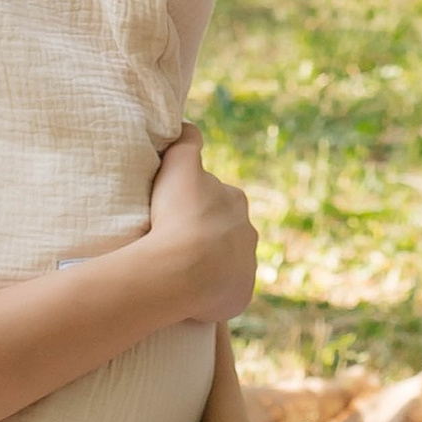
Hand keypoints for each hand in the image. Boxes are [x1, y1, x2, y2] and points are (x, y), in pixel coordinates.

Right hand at [145, 130, 256, 322]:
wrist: (181, 267)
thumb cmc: (177, 214)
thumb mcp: (179, 165)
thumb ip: (186, 141)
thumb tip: (188, 126)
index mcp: (235, 201)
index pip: (216, 199)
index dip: (194, 206)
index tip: (174, 216)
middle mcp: (248, 232)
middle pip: (224, 232)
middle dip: (204, 237)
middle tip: (173, 245)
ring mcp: (247, 267)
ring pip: (226, 263)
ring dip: (208, 266)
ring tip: (178, 272)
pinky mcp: (242, 295)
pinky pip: (225, 293)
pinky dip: (210, 294)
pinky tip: (188, 295)